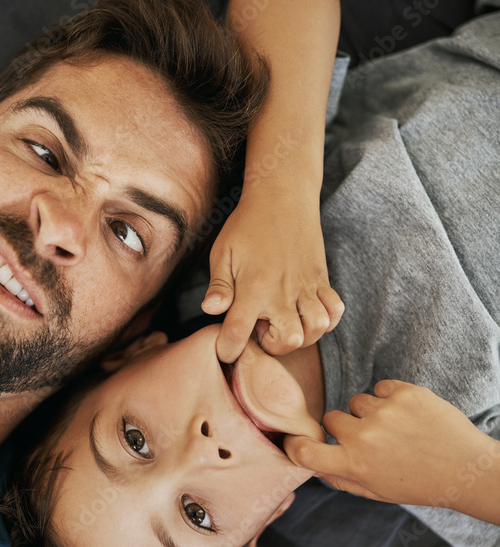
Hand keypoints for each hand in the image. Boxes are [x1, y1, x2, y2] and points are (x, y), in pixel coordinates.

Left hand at [201, 196, 343, 363]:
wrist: (282, 196)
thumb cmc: (247, 225)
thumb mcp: (223, 253)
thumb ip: (219, 286)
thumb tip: (210, 311)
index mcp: (253, 287)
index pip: (238, 333)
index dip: (228, 349)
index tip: (226, 350)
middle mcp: (282, 291)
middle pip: (288, 341)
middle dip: (273, 346)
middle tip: (261, 328)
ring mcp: (306, 286)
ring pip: (316, 329)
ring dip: (301, 335)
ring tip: (284, 321)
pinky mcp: (321, 279)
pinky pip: (335, 311)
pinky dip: (326, 320)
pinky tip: (308, 314)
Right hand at [283, 379, 492, 507]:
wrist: (466, 469)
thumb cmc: (419, 484)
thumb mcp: (376, 491)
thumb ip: (341, 478)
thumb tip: (313, 464)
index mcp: (354, 465)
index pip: (304, 451)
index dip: (295, 444)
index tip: (299, 440)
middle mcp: (364, 437)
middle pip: (331, 419)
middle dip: (344, 427)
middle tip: (370, 439)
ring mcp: (385, 412)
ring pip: (357, 401)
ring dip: (370, 412)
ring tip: (396, 429)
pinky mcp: (405, 393)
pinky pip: (381, 387)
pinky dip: (390, 398)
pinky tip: (408, 416)